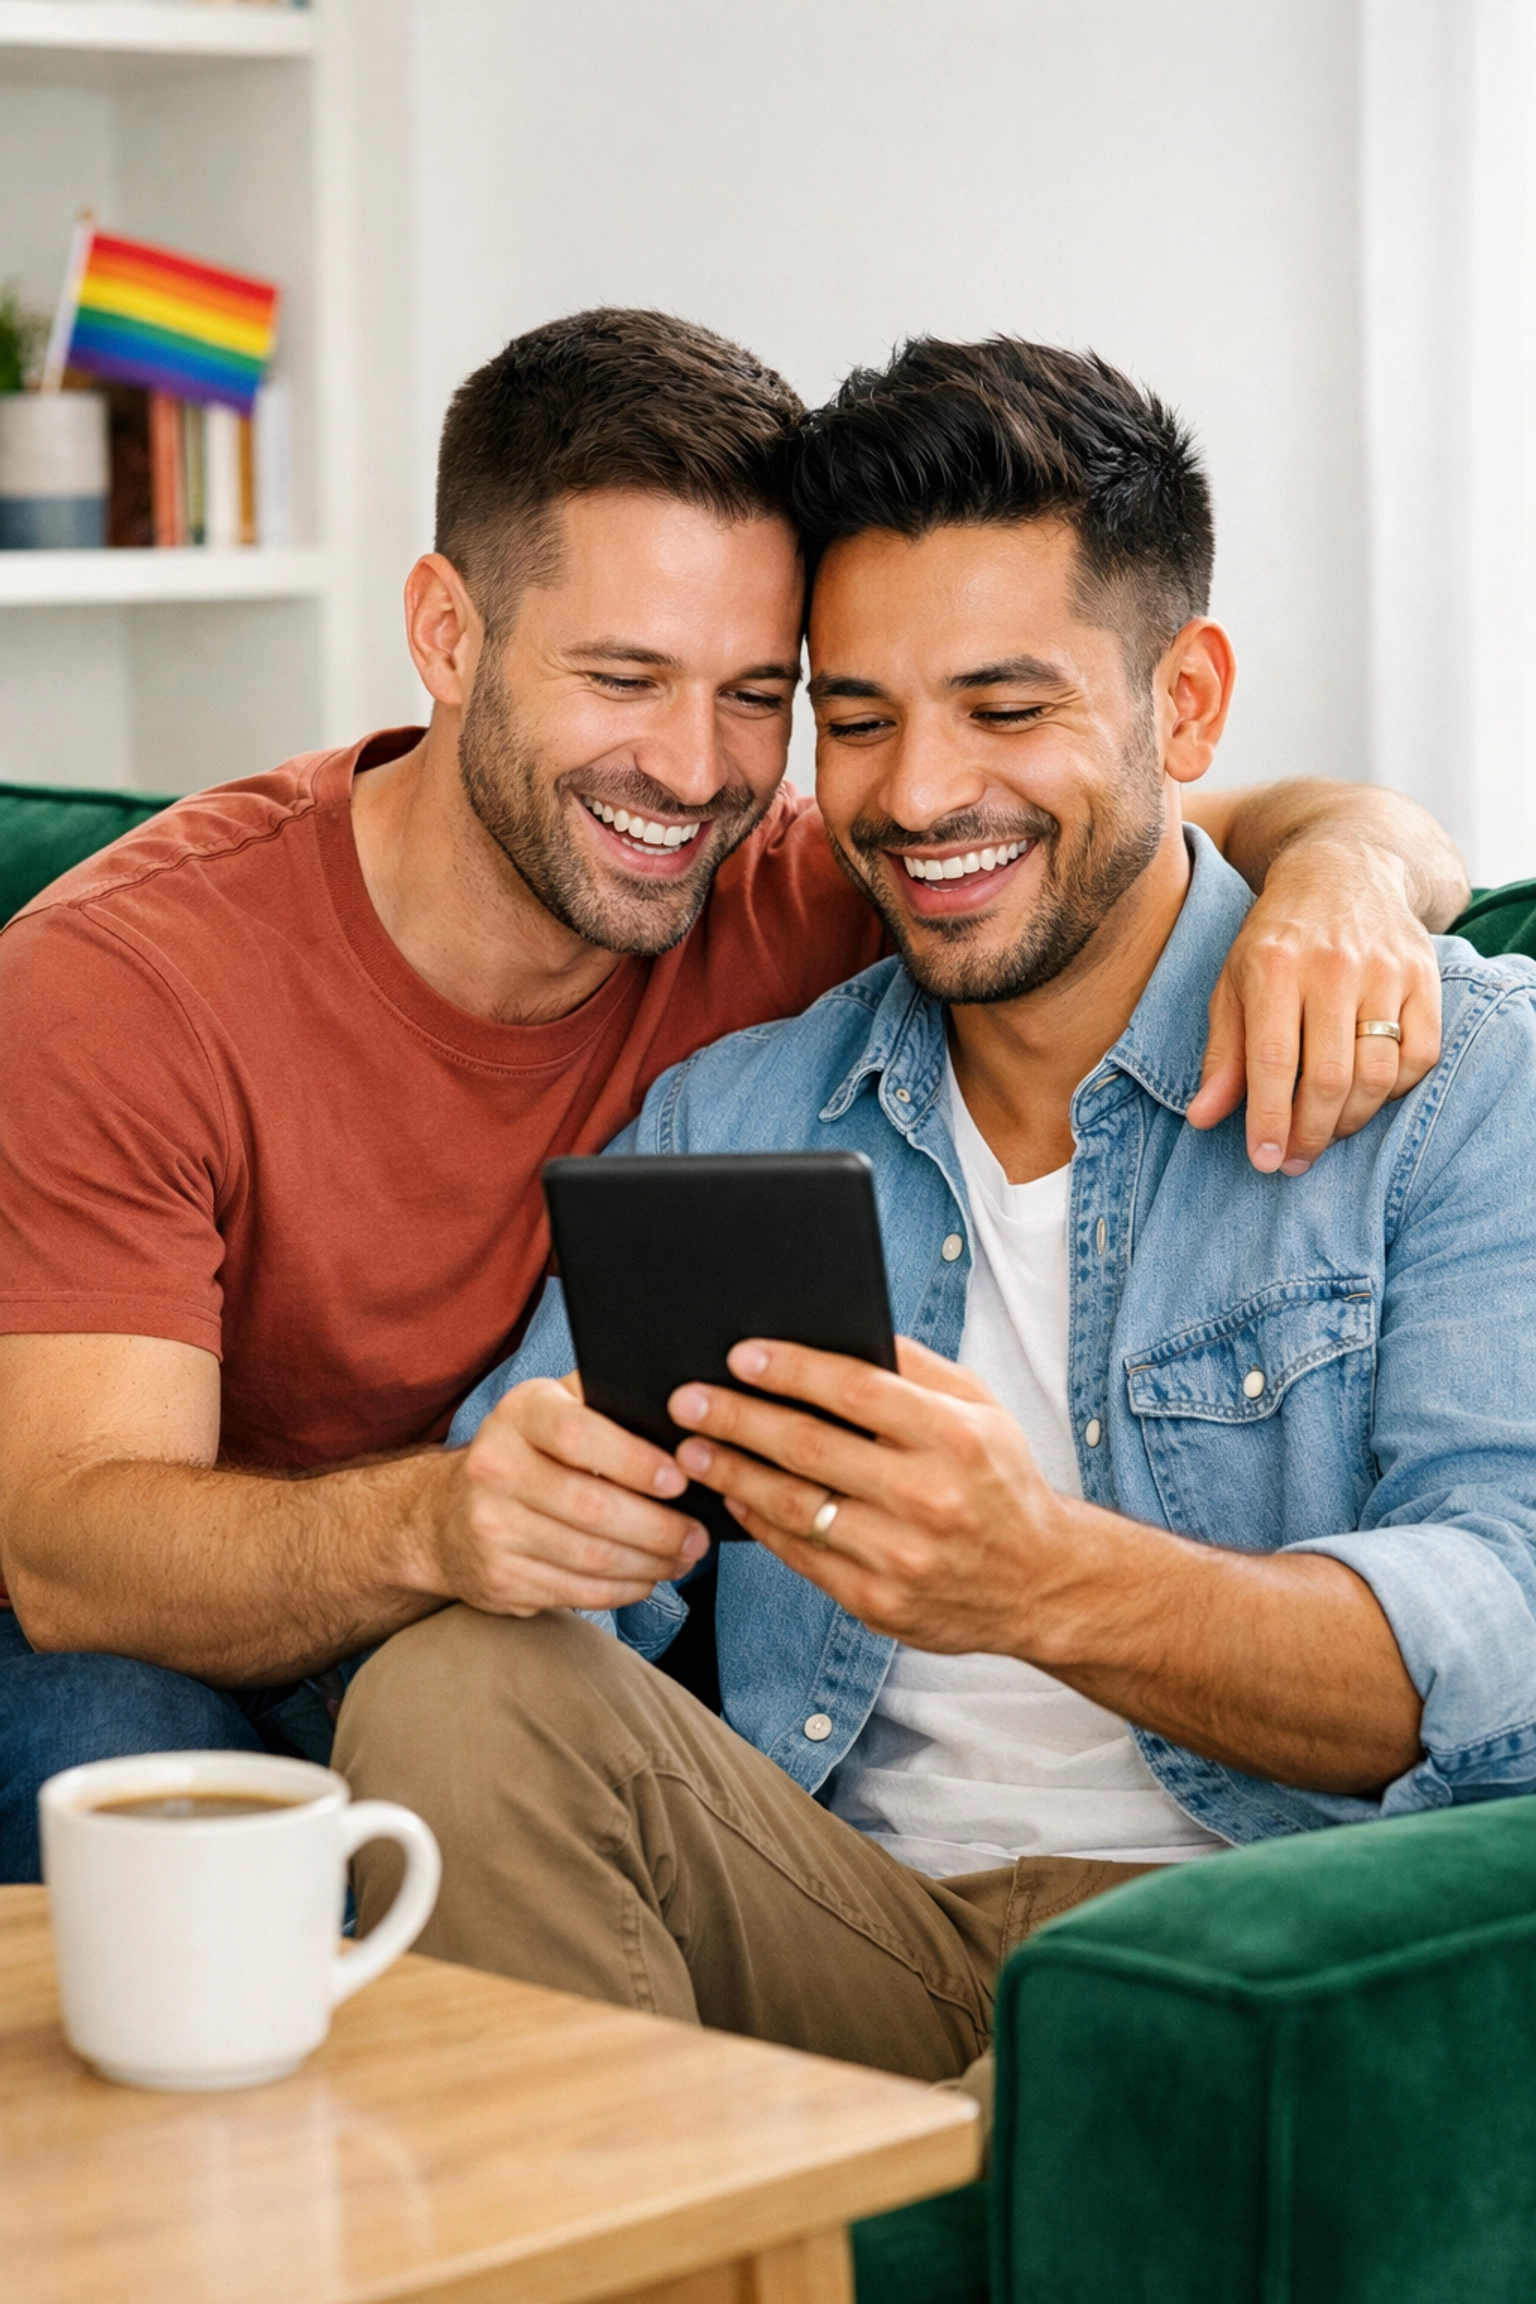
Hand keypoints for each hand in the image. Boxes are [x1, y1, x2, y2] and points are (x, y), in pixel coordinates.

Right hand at [432, 1376, 708, 1615]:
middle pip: (592, 1506)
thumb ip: (606, 1402)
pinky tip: (646, 1578)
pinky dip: (623, 1589)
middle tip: (697, 1535)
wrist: (446, 1515)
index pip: (578, 1434)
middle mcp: (495, 1468)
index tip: (679, 1479)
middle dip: (659, 1527)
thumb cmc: (528, 1452)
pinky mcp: (500, 1579)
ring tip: (682, 1557)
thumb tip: (683, 1418)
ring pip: (590, 1556)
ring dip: (649, 1564)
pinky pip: (577, 1591)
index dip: (634, 1460)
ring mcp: (492, 1529)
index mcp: (518, 1415)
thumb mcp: (554, 1407)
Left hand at [669, 1336, 1082, 1651]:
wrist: (1041, 1583)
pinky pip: (801, 1556)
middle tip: (688, 1401)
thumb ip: (916, 1368)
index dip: (790, 1369)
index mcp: (955, 1437)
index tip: (740, 1356)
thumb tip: (841, 1329)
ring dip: (732, 1474)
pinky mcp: (879, 1602)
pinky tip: (734, 1497)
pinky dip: (759, 1523)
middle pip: (810, 1447)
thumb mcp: (981, 1409)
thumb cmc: (1001, 1482)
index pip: (855, 1389)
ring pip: (794, 1506)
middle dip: (738, 1419)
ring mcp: (902, 1557)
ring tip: (690, 1451)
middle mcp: (929, 1497)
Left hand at [1185, 838, 1442, 1173]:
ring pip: (1376, 1073)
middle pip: (1328, 1076)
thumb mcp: (1233, 984)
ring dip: (1349, 1121)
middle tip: (1294, 1161)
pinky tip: (1365, 1097)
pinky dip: (1393, 1091)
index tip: (1263, 1160)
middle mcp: (1332, 966)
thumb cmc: (1277, 938)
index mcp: (1273, 965)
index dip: (1269, 1119)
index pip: (1273, 1061)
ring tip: (1324, 1135)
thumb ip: (1223, 1053)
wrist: (1344, 870)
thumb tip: (1203, 1119)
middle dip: (1310, 1133)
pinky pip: (1419, 1056)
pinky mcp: (1424, 977)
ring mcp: (1385, 970)